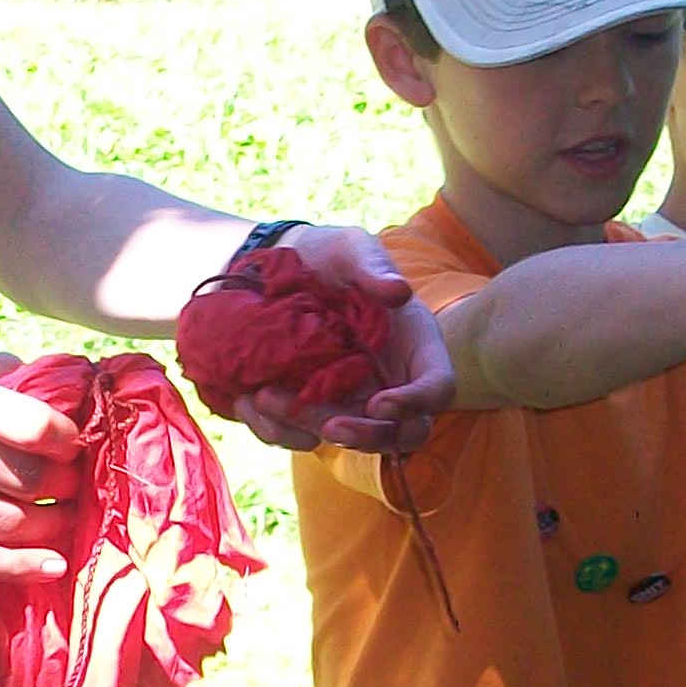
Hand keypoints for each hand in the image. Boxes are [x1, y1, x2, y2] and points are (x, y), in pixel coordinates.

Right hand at [0, 344, 79, 578]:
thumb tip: (45, 377)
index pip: (30, 423)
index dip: (67, 441)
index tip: (74, 446)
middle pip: (24, 477)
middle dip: (65, 489)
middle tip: (77, 490)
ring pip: (1, 522)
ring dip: (49, 530)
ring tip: (68, 527)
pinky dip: (14, 567)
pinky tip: (47, 566)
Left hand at [225, 227, 455, 453]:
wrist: (274, 269)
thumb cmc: (326, 256)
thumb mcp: (349, 249)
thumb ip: (372, 266)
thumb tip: (399, 292)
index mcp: (413, 344)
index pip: (438, 385)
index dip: (417, 402)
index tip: (380, 403)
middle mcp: (389, 380)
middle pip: (401, 432)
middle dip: (367, 437)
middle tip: (330, 427)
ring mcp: (351, 399)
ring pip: (345, 436)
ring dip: (306, 428)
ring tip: (264, 395)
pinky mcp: (313, 409)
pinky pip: (299, 436)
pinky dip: (274, 428)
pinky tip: (247, 400)